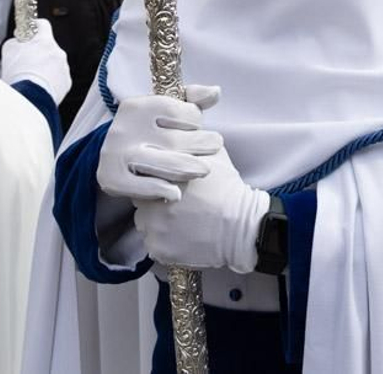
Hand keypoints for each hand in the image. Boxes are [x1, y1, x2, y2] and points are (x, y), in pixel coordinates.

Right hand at [0, 19, 72, 105]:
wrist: (29, 97)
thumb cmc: (18, 75)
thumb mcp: (9, 50)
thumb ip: (16, 41)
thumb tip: (19, 41)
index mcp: (45, 41)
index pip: (43, 25)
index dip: (35, 26)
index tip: (30, 30)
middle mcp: (58, 52)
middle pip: (48, 47)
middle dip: (38, 53)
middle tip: (25, 62)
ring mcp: (64, 67)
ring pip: (53, 64)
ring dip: (44, 68)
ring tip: (30, 78)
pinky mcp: (66, 82)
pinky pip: (58, 78)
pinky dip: (49, 80)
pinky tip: (38, 86)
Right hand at [98, 86, 222, 202]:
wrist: (111, 155)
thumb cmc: (150, 129)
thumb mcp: (166, 107)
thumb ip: (192, 99)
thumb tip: (215, 92)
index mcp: (138, 106)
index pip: (178, 112)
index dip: (195, 121)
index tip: (199, 127)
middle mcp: (125, 128)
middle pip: (174, 140)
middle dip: (200, 144)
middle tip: (215, 146)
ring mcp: (117, 154)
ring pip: (162, 164)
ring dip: (188, 167)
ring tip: (205, 169)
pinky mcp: (112, 178)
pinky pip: (142, 186)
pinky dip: (161, 189)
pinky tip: (177, 193)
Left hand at [133, 146, 267, 272]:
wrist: (241, 226)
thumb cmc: (228, 189)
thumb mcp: (212, 155)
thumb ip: (190, 144)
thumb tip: (180, 133)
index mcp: (159, 178)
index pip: (143, 177)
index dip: (156, 180)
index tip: (169, 184)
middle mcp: (149, 204)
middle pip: (141, 201)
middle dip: (153, 201)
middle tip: (177, 203)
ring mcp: (152, 230)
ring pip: (146, 225)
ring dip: (156, 222)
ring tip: (180, 220)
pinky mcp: (159, 250)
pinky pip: (154, 244)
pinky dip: (165, 242)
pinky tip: (183, 235)